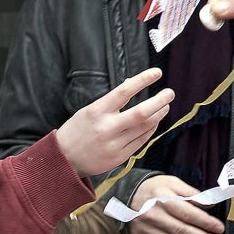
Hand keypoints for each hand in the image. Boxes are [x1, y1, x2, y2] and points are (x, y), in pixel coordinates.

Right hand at [52, 67, 172, 178]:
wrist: (64, 160)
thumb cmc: (76, 132)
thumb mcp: (87, 111)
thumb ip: (110, 101)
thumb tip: (131, 85)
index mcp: (97, 112)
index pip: (124, 91)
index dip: (143, 80)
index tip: (157, 73)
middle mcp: (107, 128)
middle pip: (142, 113)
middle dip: (160, 101)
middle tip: (170, 93)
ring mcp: (114, 144)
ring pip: (145, 127)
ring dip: (158, 114)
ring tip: (165, 106)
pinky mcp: (119, 157)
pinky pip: (141, 141)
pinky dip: (151, 129)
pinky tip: (155, 121)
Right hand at [126, 173, 226, 233]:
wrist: (125, 197)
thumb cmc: (153, 189)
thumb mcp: (172, 183)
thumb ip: (192, 194)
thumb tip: (210, 206)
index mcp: (162, 198)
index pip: (187, 214)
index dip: (205, 223)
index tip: (219, 228)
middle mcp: (153, 215)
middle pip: (182, 232)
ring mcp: (147, 230)